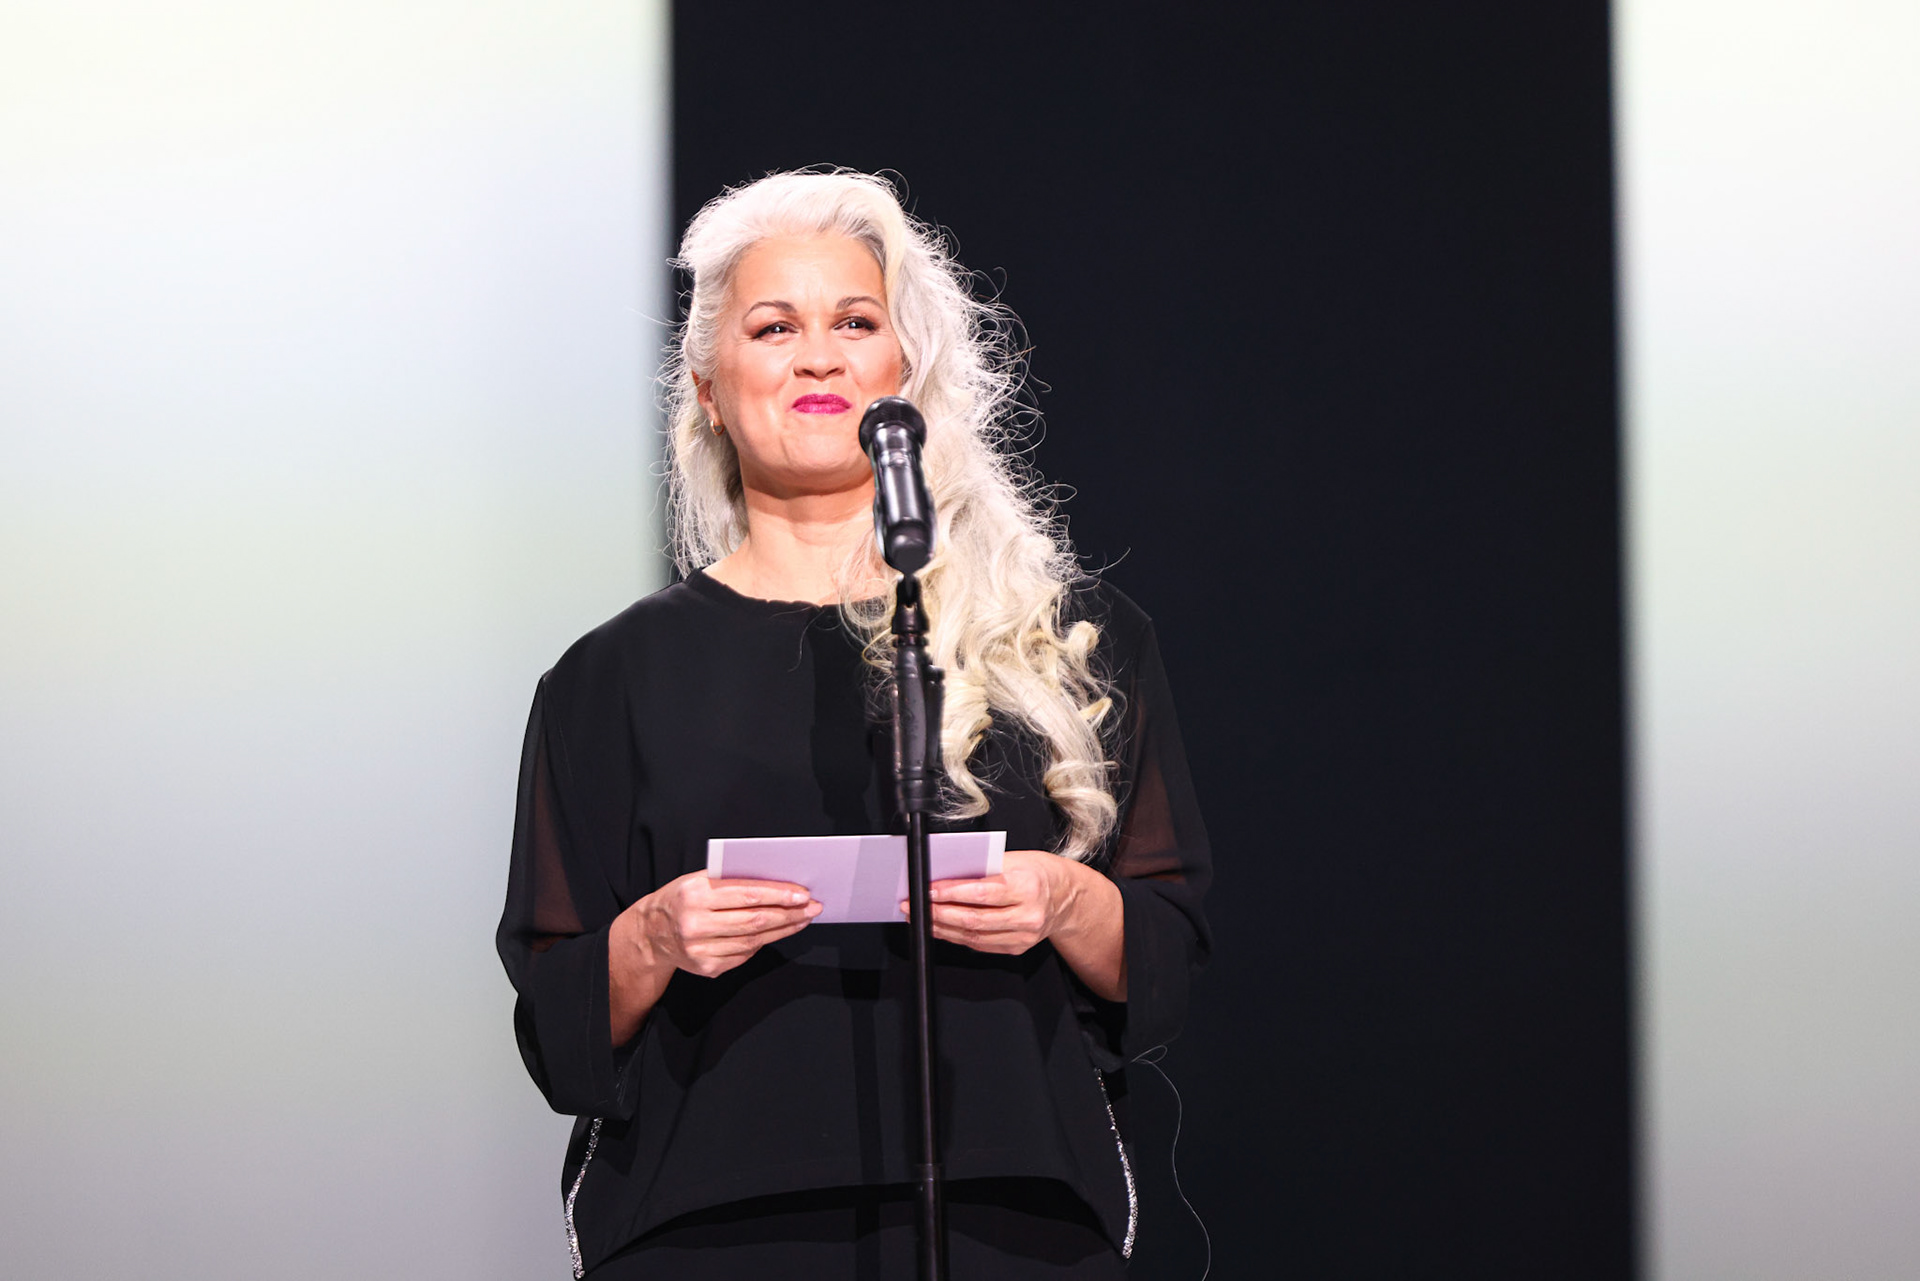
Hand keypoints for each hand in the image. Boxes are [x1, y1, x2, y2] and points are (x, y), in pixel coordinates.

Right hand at [626, 872, 821, 979]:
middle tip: (812, 907)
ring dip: (783, 930)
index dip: (778, 894)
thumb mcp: (698, 880)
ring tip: (802, 919)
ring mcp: (700, 949)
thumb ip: (732, 880)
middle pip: (754, 920)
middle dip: (789, 913)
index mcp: (695, 894)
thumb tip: (779, 883)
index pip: (746, 894)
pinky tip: (777, 933)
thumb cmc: (682, 899)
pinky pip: (743, 955)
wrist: (651, 932)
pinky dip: (763, 943)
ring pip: (753, 941)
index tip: (803, 893)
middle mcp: (695, 923)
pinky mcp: (706, 967)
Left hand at [912, 849, 1075, 955]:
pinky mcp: (1017, 948)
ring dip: (942, 927)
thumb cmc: (1037, 872)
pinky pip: (980, 945)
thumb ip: (982, 869)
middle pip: (975, 919)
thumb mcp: (1014, 860)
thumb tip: (945, 875)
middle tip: (915, 905)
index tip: (928, 889)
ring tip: (921, 917)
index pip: (982, 892)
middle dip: (938, 913)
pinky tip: (941, 927)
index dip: (951, 893)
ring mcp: (1023, 936)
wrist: (1065, 897)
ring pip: (974, 936)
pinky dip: (956, 936)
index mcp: (1028, 887)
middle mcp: (1028, 915)